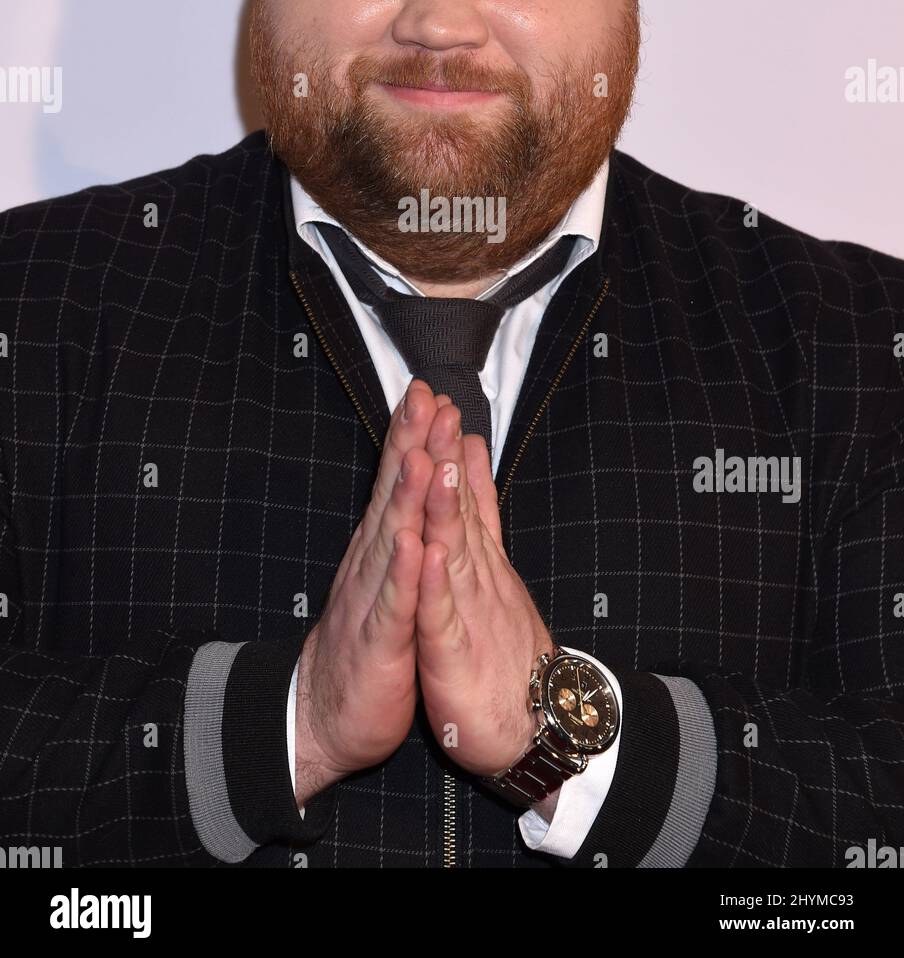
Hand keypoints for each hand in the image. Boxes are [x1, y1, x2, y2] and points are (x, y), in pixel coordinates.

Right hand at [293, 379, 440, 804]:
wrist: (324, 715)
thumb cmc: (367, 643)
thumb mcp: (388, 576)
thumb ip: (400, 527)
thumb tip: (412, 478)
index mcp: (380, 548)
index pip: (397, 482)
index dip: (411, 437)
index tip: (428, 392)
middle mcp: (372, 563)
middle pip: (392, 495)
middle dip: (409, 445)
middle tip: (423, 397)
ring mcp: (373, 599)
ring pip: (392, 540)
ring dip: (408, 497)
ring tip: (423, 456)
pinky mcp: (379, 642)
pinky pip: (394, 604)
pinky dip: (405, 573)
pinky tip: (414, 544)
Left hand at [413, 400, 554, 776]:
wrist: (531, 724)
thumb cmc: (504, 650)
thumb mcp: (489, 572)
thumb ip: (482, 514)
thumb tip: (472, 461)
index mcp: (476, 558)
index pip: (459, 492)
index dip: (445, 445)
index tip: (434, 399)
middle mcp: (475, 575)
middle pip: (458, 508)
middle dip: (444, 455)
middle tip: (436, 406)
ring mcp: (467, 611)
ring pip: (454, 551)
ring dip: (445, 506)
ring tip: (435, 461)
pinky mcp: (453, 653)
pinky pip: (443, 615)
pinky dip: (437, 583)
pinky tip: (432, 552)